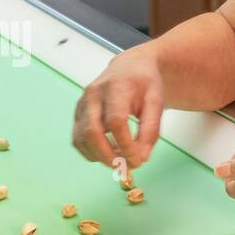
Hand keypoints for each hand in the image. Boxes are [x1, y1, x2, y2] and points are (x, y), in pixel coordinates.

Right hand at [72, 50, 163, 170]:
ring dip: (99, 157)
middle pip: (92, 132)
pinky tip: (108, 153)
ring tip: (121, 161)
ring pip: (81, 139)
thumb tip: (141, 157)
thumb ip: (151, 130)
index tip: (138, 161)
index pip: (116, 122)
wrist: (130, 67)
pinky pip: (78, 139)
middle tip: (127, 167)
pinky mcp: (77, 113)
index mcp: (116, 87)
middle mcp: (93, 95)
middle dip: (108, 156)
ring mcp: (82, 104)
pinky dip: (91, 152)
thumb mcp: (157, 102)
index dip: (125, 146)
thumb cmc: (145, 84)